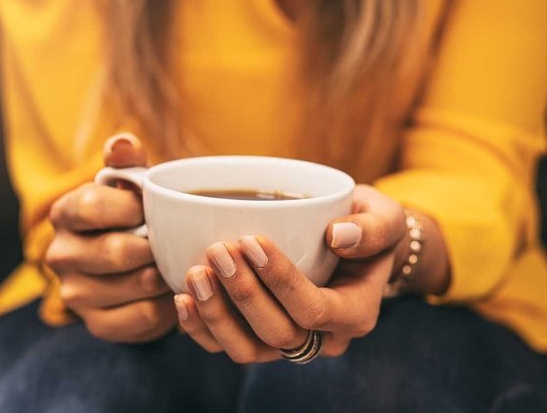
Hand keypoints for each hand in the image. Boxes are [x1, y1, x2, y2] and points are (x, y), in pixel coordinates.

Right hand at [45, 133, 175, 342]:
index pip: (90, 205)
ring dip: (167, 273)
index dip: (131, 207)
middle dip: (156, 245)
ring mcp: (75, 294)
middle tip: (177, 239)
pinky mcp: (98, 325)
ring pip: (136, 285)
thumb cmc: (133, 216)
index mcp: (64, 213)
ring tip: (180, 261)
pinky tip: (174, 289)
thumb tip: (123, 142)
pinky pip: (144, 317)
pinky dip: (169, 304)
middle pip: (115, 251)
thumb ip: (127, 161)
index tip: (154, 207)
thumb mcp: (129, 185)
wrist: (132, 266)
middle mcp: (60, 255)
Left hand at [175, 184, 411, 361]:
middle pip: (277, 334)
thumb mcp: (384, 217)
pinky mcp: (257, 336)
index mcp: (355, 313)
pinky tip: (183, 296)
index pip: (315, 310)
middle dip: (243, 294)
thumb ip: (373, 227)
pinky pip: (225, 346)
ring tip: (196, 273)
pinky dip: (200, 327)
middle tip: (219, 250)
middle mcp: (321, 338)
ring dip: (216, 315)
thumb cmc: (366, 229)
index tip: (253, 239)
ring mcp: (286, 342)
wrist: (349, 245)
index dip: (281, 280)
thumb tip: (339, 236)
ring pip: (247, 350)